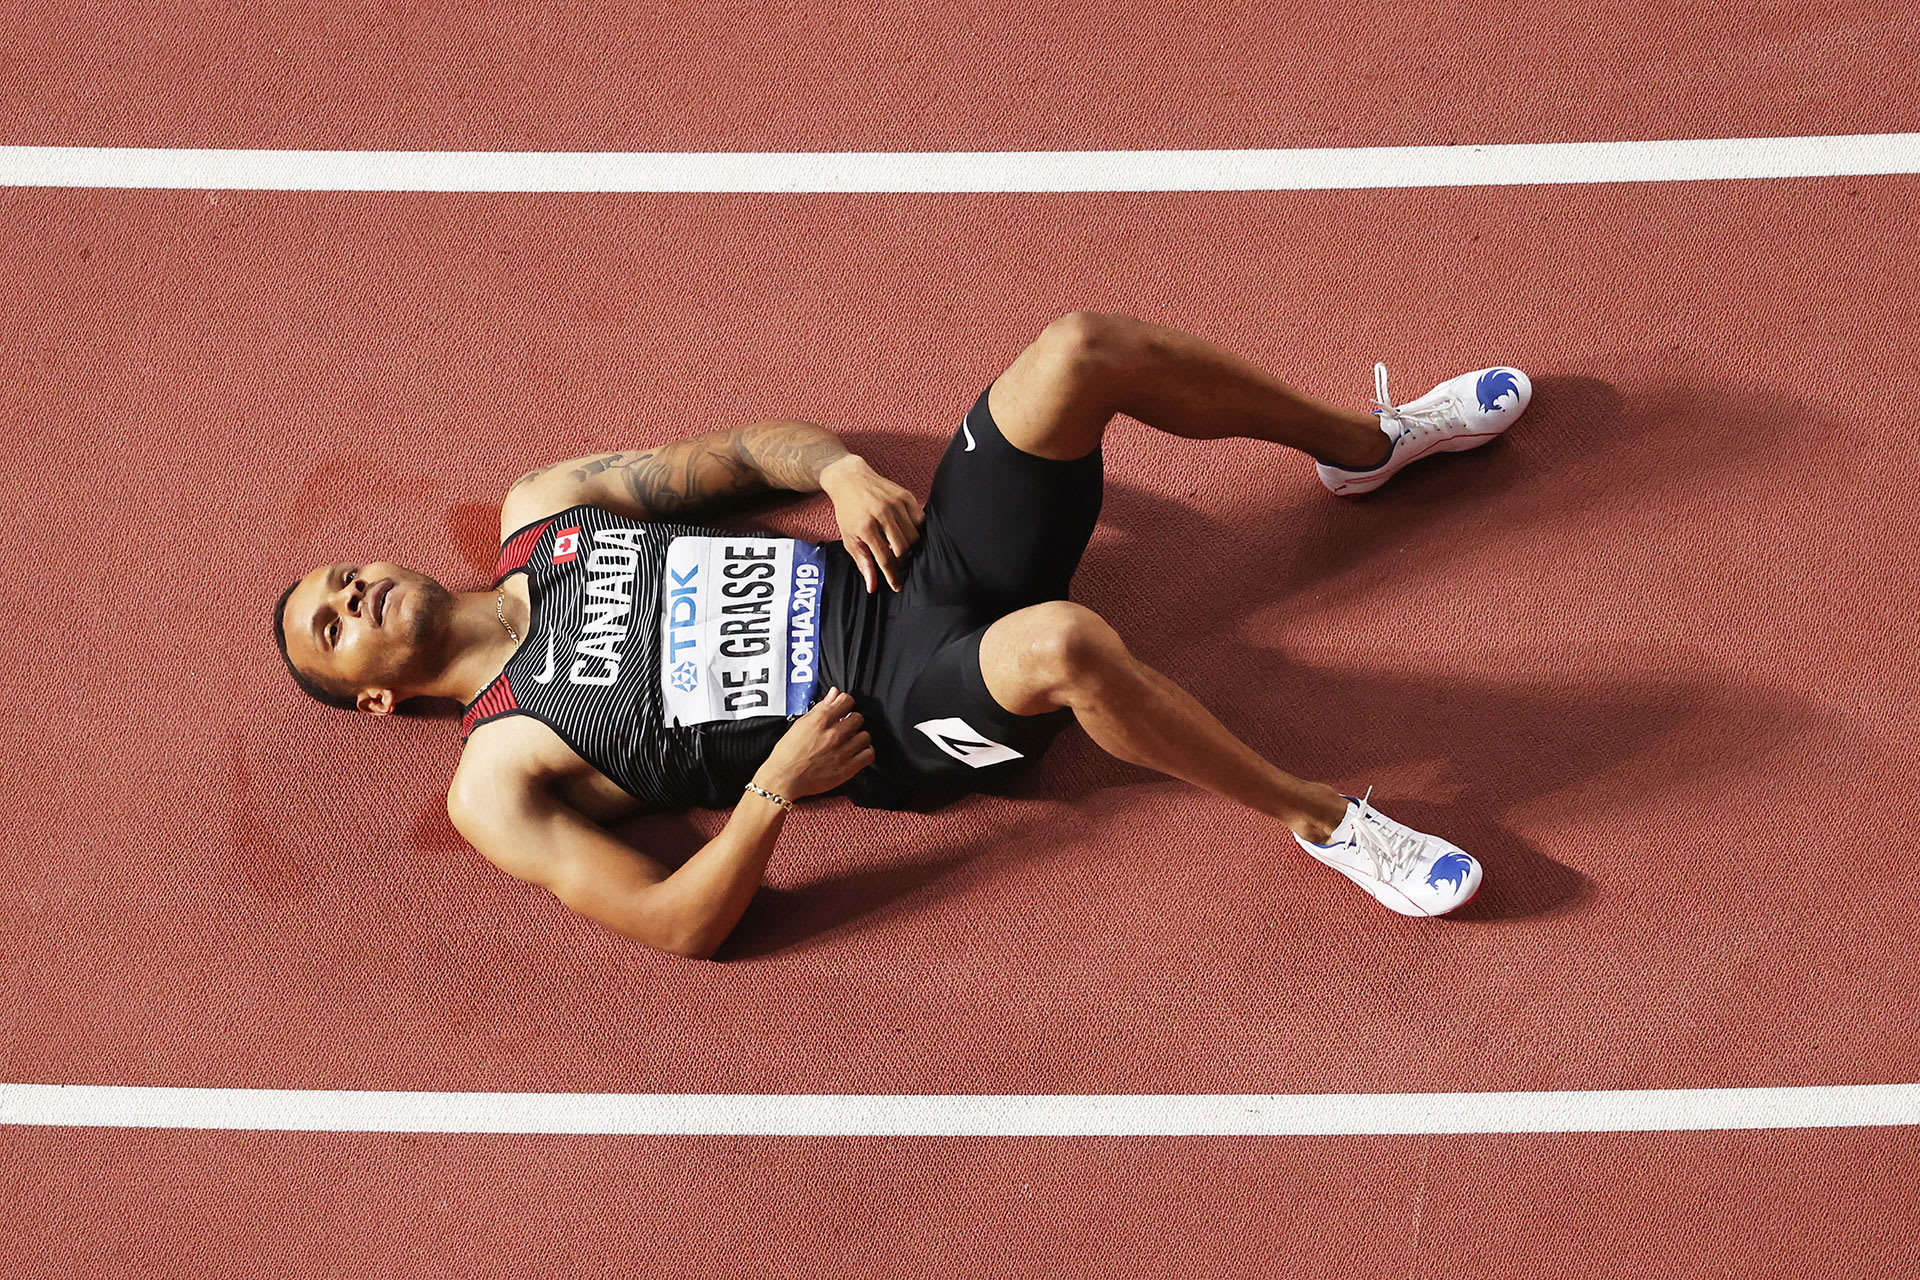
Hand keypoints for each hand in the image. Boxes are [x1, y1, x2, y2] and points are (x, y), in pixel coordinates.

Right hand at [752, 688, 874, 799]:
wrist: (784, 778)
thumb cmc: (788, 752)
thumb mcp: (801, 724)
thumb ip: (821, 708)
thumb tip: (835, 693)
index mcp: (820, 721)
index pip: (847, 701)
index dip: (846, 704)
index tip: (844, 709)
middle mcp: (833, 734)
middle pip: (859, 718)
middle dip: (852, 721)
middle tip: (845, 728)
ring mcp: (842, 752)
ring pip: (865, 736)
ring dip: (859, 737)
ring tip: (850, 741)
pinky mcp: (847, 768)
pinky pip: (868, 755)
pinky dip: (865, 752)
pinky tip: (857, 752)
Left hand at [820, 455, 924, 592]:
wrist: (850, 480)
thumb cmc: (848, 511)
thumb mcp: (850, 539)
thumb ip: (863, 563)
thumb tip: (873, 586)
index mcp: (865, 526)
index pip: (884, 558)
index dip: (892, 575)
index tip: (897, 586)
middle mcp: (882, 514)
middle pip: (903, 548)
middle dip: (901, 560)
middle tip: (896, 561)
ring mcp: (895, 503)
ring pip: (914, 536)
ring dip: (909, 546)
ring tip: (898, 545)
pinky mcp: (905, 496)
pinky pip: (920, 520)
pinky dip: (916, 530)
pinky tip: (905, 531)